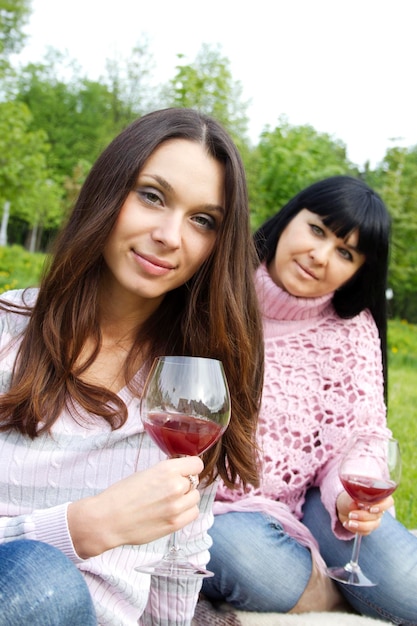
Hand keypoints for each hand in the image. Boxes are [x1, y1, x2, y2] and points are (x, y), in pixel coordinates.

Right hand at [68, 456, 203, 557]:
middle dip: (184, 484)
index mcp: (167, 470)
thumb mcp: (145, 473)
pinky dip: (186, 512)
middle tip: (168, 489)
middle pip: (194, 481)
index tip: (185, 471)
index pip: (196, 464)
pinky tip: (172, 512)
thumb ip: (166, 472)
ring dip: (186, 498)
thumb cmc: (121, 495)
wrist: (107, 520)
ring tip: (169, 502)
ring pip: (195, 497)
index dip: (190, 467)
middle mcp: (176, 486)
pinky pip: (193, 513)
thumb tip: (181, 472)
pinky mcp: (175, 524)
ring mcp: (177, 507)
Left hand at [336, 490, 393, 535]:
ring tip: (349, 523)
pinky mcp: (369, 528)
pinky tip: (346, 524)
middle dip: (364, 516)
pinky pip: (366, 531)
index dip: (382, 506)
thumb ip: (353, 499)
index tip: (370, 509)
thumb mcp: (349, 495)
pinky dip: (355, 529)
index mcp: (378, 497)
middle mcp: (379, 508)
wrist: (343, 507)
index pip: (388, 502)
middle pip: (378, 515)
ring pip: (373, 525)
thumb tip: (354, 504)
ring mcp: (375, 519)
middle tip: (351, 514)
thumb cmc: (349, 498)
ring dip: (360, 525)